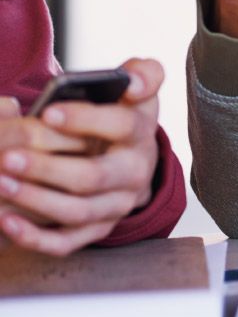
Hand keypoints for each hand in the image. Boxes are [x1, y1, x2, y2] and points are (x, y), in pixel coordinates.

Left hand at [0, 58, 166, 255]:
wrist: (133, 159)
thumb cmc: (123, 115)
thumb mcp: (139, 89)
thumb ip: (144, 74)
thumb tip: (135, 82)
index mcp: (142, 132)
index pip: (122, 125)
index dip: (87, 120)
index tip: (48, 114)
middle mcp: (134, 172)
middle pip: (94, 176)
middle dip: (48, 168)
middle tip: (7, 157)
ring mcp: (117, 204)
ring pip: (77, 211)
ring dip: (35, 200)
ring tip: (1, 183)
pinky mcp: (98, 229)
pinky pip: (67, 242)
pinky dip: (35, 236)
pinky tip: (6, 221)